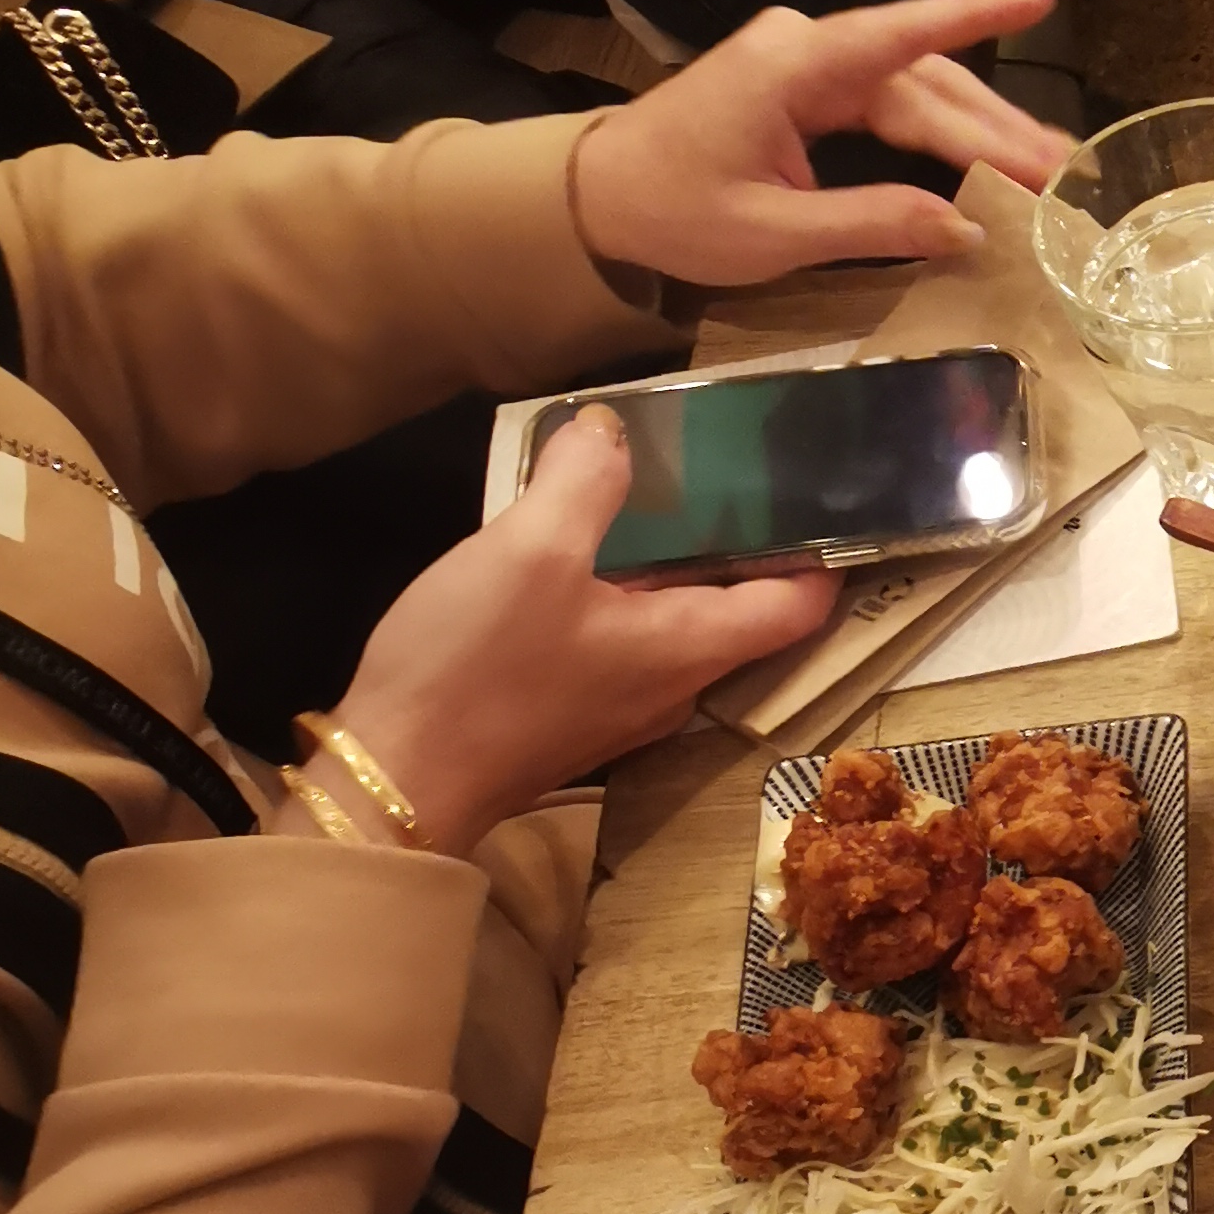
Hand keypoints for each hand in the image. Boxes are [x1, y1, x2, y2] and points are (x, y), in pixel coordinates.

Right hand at [317, 414, 836, 862]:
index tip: (820, 497)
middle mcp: (673, 687)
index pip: (796, 607)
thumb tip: (612, 431)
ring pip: (674, 629)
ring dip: (669, 570)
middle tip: (723, 472)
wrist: (393, 781)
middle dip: (738, 545)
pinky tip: (574, 558)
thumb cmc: (475, 668)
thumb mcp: (529, 552)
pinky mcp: (573, 717)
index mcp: (689, 648)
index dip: (821, 554)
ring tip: (646, 500)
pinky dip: (619, 598)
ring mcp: (622, 710)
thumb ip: (582, 484)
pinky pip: (621, 646)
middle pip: (738, 613)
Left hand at [571, 0, 1079, 281]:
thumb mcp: (771, 233)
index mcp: (792, 66)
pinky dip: (939, 128)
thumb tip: (966, 228)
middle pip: (924, 75)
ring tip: (1044, 165)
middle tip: (1063, 166)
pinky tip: (984, 152)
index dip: (979, 15)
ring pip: (915, 87)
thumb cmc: (672, 212)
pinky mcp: (806, 83)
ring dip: (978, 126)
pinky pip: (889, 98)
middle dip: (996, 121)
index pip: (903, 37)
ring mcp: (806, 60)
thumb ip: (871, 225)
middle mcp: (806, 46)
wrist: (597, 196)